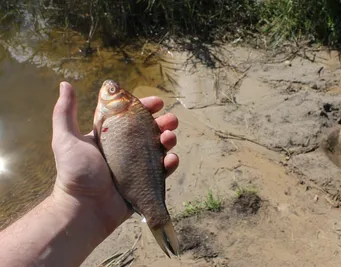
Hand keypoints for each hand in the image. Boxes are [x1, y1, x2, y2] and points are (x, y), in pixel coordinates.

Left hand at [50, 82, 178, 235]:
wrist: (84, 209)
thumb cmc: (75, 173)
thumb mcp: (66, 139)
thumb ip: (65, 113)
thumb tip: (65, 84)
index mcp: (110, 137)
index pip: (131, 117)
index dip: (145, 108)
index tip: (158, 102)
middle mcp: (125, 150)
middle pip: (150, 131)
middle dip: (164, 123)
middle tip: (172, 120)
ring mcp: (137, 167)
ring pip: (159, 149)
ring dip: (169, 140)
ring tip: (170, 138)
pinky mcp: (145, 183)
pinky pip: (162, 171)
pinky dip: (170, 164)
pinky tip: (171, 159)